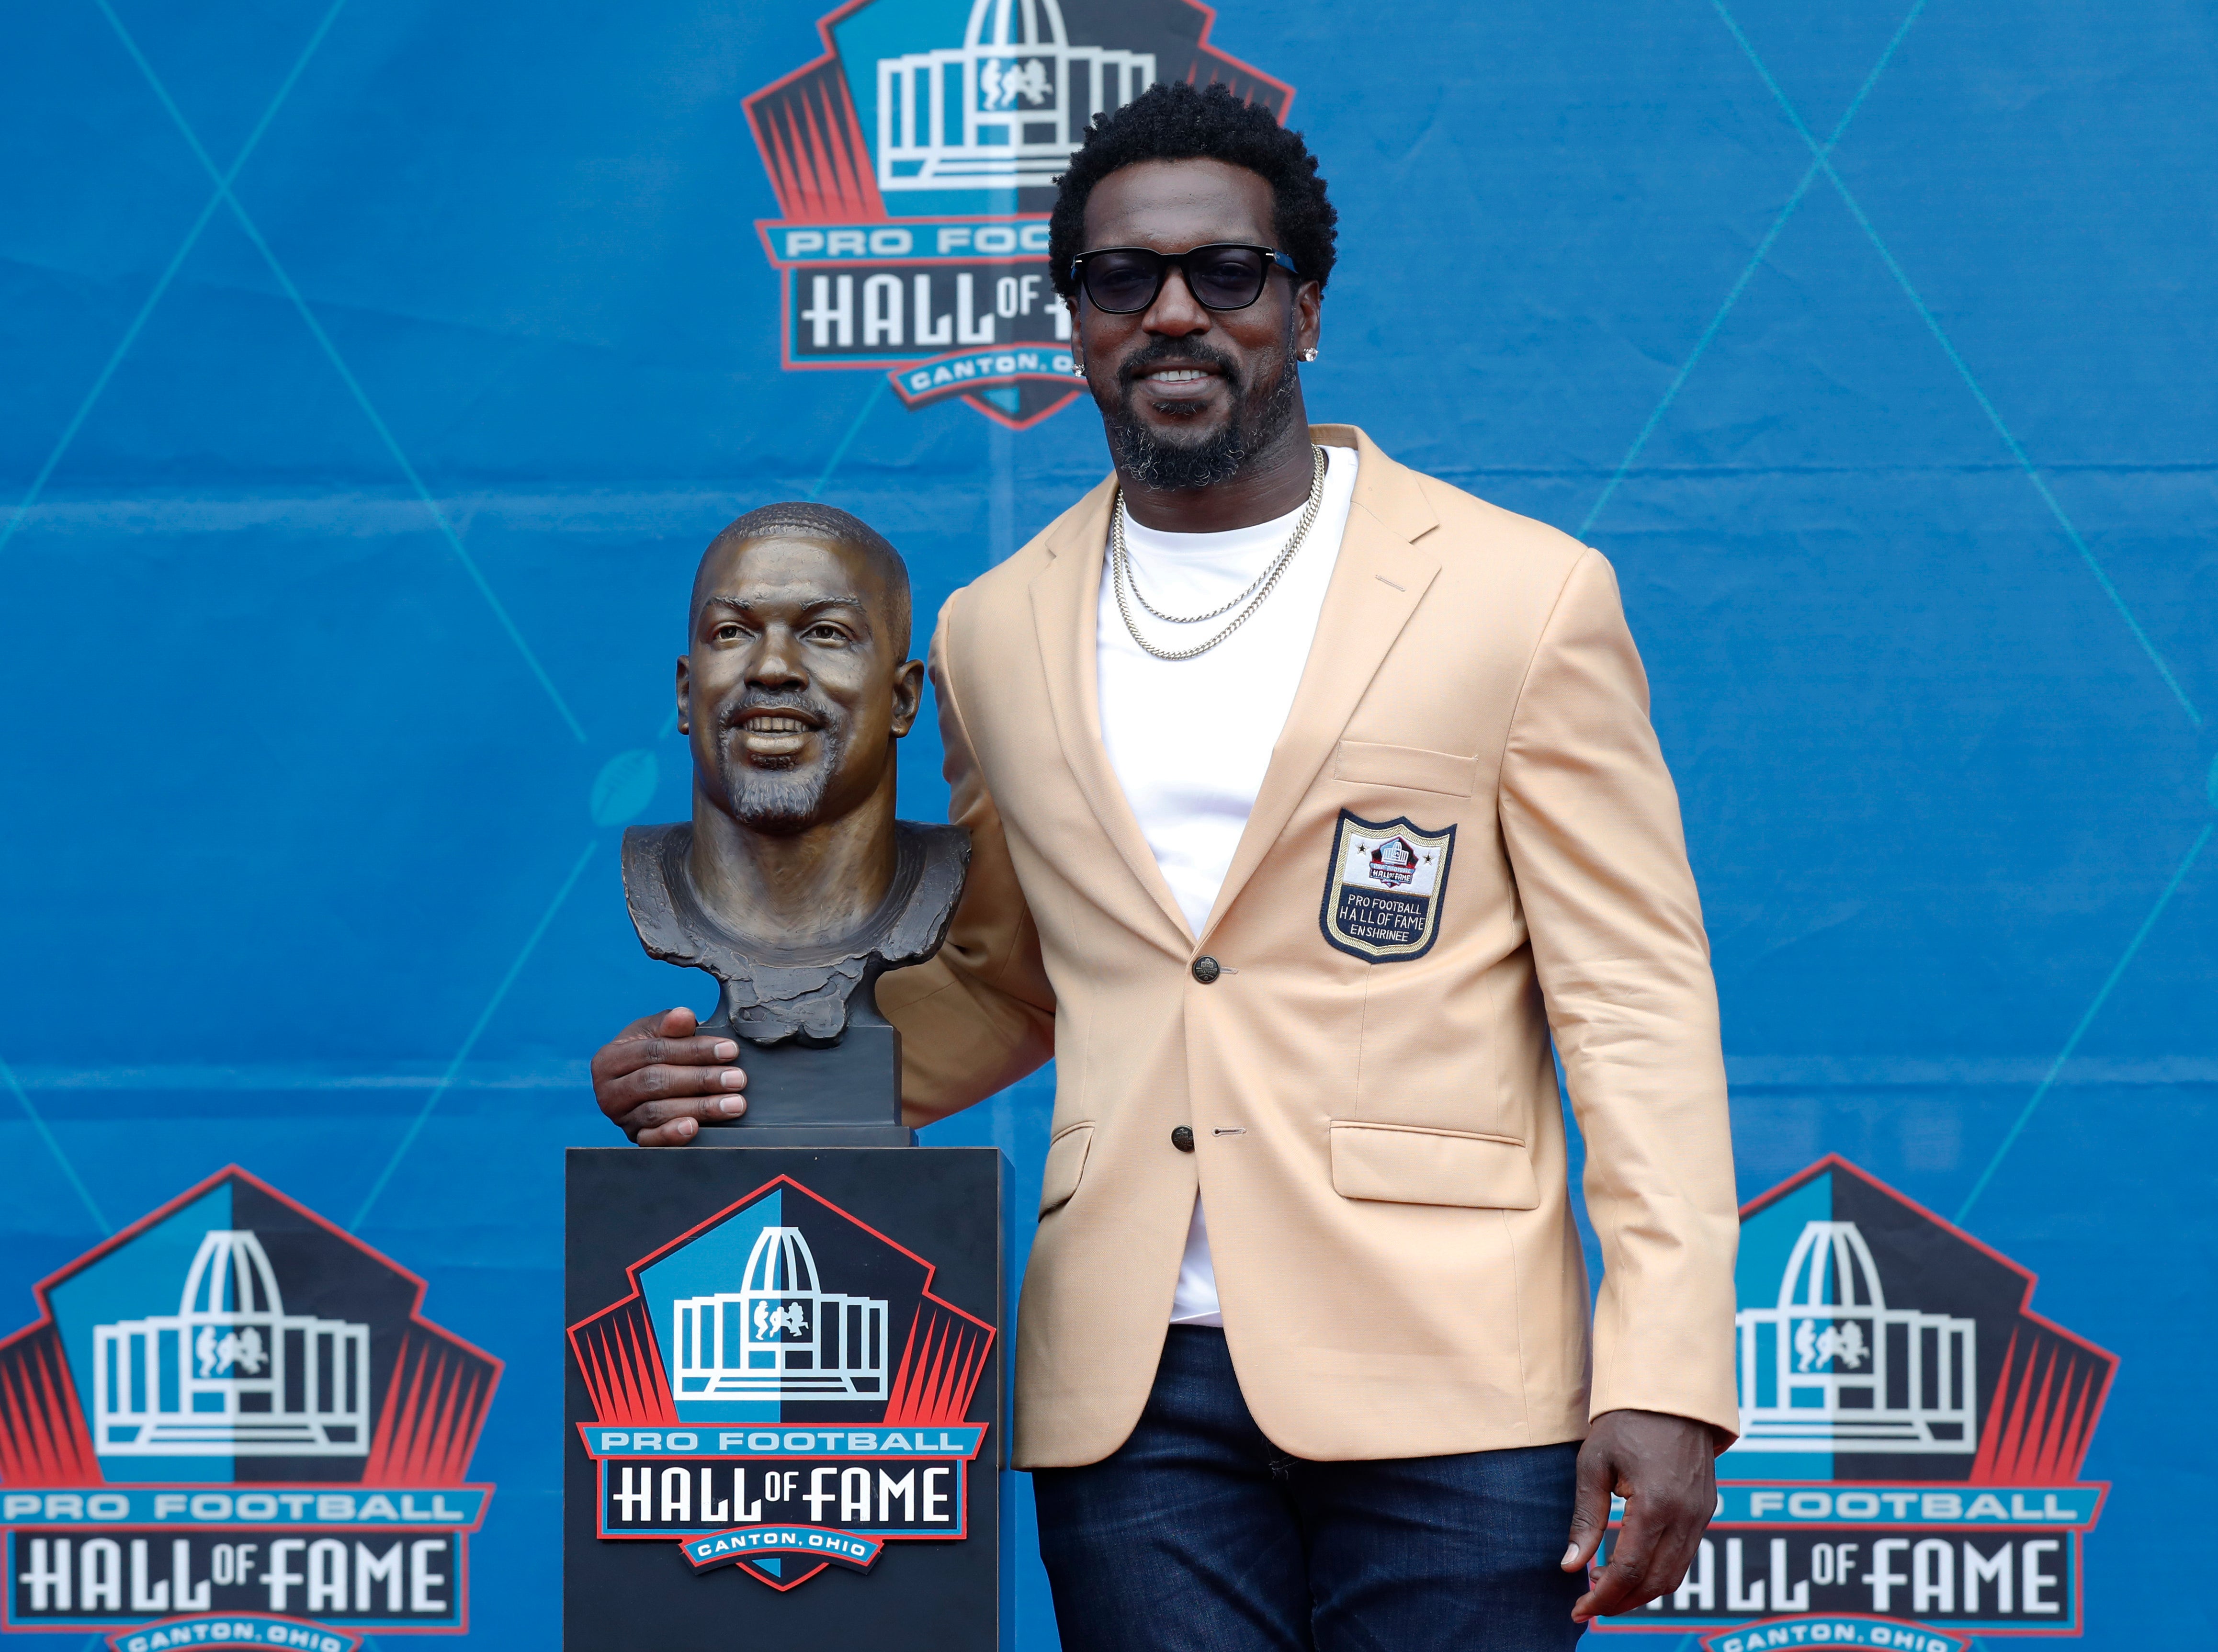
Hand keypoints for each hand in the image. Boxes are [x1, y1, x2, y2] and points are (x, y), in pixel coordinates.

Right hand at [591, 1006, 748, 1144]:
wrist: (642, 1080)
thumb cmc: (650, 1052)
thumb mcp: (656, 1032)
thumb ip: (670, 1025)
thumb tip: (683, 1016)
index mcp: (610, 1059)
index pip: (655, 1052)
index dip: (694, 1050)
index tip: (728, 1051)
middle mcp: (609, 1091)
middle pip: (657, 1082)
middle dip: (701, 1079)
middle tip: (736, 1079)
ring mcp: (620, 1118)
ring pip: (658, 1111)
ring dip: (699, 1108)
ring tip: (733, 1104)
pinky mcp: (634, 1139)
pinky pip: (650, 1141)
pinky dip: (671, 1135)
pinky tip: (694, 1128)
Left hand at [1561, 1409, 1717, 1620]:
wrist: (1670, 1391)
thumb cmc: (1626, 1421)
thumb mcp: (1594, 1463)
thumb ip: (1585, 1518)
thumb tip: (1570, 1566)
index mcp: (1656, 1504)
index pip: (1628, 1570)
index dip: (1602, 1597)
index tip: (1578, 1609)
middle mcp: (1686, 1516)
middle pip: (1655, 1582)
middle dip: (1621, 1602)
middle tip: (1589, 1606)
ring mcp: (1701, 1514)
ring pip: (1675, 1575)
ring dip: (1641, 1592)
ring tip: (1606, 1590)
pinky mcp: (1706, 1509)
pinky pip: (1685, 1555)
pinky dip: (1658, 1571)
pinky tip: (1631, 1567)